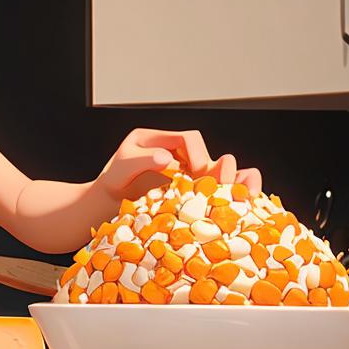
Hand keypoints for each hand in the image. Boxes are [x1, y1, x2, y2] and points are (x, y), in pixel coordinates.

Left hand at [96, 128, 262, 201]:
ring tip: (242, 195)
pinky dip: (227, 197)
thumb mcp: (120, 170)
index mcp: (157, 140)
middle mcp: (175, 155)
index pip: (188, 139)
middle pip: (206, 156)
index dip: (197, 153)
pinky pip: (213, 191)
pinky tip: (243, 204)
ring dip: (228, 184)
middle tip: (221, 187)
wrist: (104, 210)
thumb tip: (168, 158)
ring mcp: (183, 175)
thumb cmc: (110, 187)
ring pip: (215, 174)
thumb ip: (140, 161)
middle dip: (218, 171)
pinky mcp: (188, 194)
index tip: (197, 171)